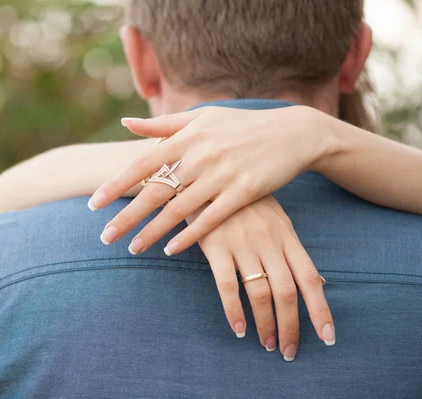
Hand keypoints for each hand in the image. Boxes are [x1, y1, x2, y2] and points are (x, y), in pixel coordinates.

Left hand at [89, 105, 333, 255]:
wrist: (291, 133)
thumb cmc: (239, 125)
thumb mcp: (202, 117)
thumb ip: (162, 125)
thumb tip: (126, 122)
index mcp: (187, 136)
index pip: (142, 164)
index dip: (116, 185)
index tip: (94, 204)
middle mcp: (201, 155)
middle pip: (155, 192)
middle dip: (127, 216)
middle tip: (104, 237)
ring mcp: (223, 174)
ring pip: (179, 210)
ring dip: (152, 232)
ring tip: (132, 248)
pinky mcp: (244, 192)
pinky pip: (210, 219)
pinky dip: (189, 236)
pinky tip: (171, 250)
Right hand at [193, 196, 333, 360]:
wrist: (207, 174)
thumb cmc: (243, 200)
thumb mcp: (275, 218)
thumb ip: (293, 250)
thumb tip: (318, 281)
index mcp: (286, 236)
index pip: (310, 278)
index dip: (320, 310)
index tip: (327, 337)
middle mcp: (268, 242)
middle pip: (287, 292)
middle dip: (291, 327)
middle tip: (289, 351)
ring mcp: (242, 244)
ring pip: (260, 293)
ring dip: (265, 324)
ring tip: (267, 344)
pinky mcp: (215, 246)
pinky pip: (227, 285)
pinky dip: (234, 311)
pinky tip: (238, 328)